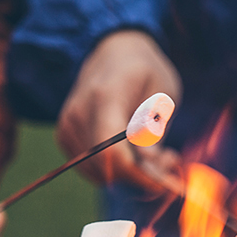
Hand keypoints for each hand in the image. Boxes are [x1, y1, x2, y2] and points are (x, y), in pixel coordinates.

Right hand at [57, 30, 182, 192]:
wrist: (113, 52)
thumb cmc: (146, 72)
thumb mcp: (163, 96)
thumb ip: (155, 132)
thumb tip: (150, 167)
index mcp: (106, 97)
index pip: (114, 154)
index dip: (141, 176)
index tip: (168, 184)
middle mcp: (79, 114)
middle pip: (109, 168)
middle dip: (143, 176)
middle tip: (170, 161)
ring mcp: (68, 126)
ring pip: (102, 174)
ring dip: (133, 174)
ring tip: (157, 153)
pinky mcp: (65, 137)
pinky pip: (94, 170)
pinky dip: (118, 170)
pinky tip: (136, 152)